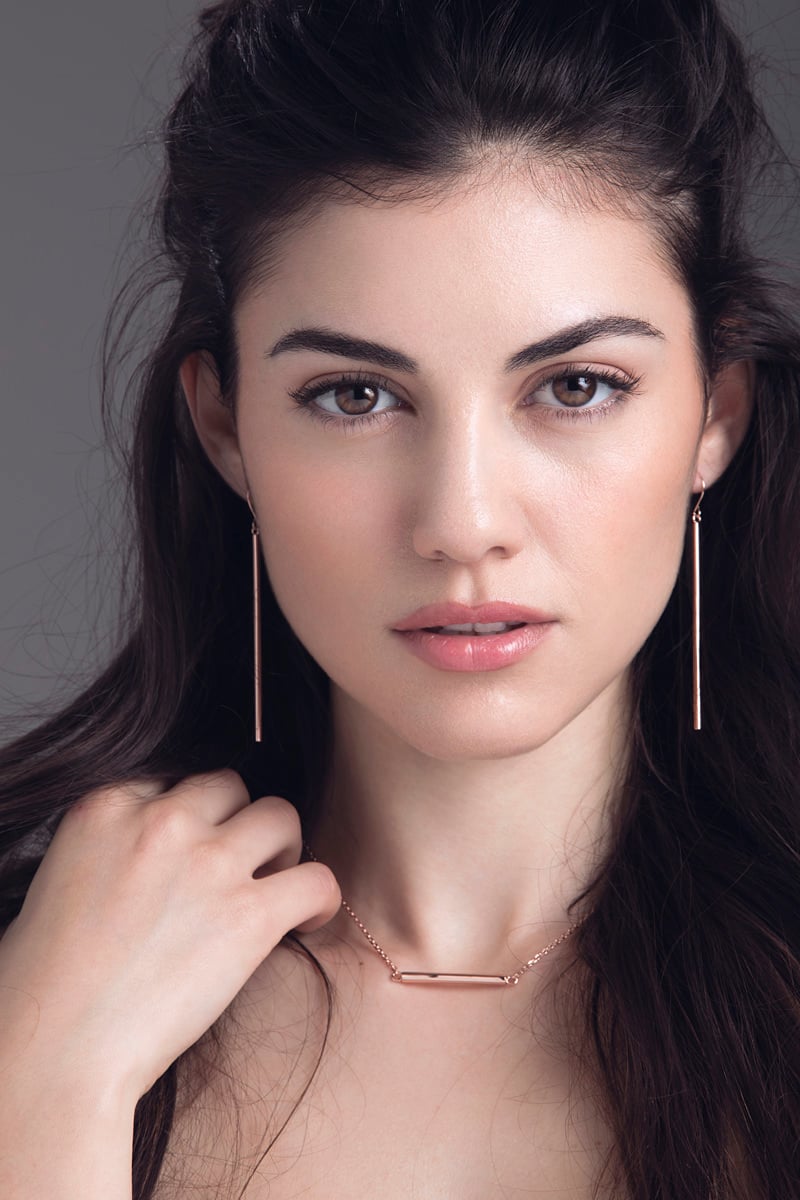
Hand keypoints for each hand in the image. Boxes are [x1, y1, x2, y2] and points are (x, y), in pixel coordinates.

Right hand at [0, 770, 339, 1107]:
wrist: (57, 1050)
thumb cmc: (42, 985)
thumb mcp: (58, 878)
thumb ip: (110, 847)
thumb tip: (146, 861)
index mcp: (106, 807)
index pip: (174, 780)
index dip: (191, 815)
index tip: (194, 847)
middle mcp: (162, 821)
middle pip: (230, 786)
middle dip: (237, 821)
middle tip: (238, 865)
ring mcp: (209, 863)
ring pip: (281, 816)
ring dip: (283, 848)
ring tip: (274, 887)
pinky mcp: (249, 915)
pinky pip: (317, 878)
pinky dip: (320, 899)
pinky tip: (306, 921)